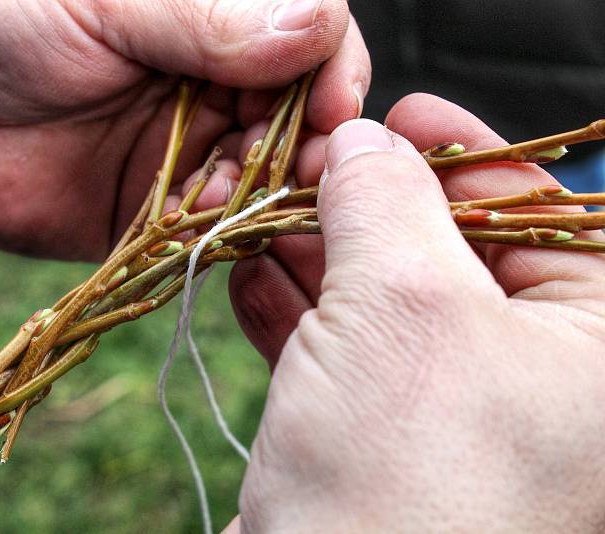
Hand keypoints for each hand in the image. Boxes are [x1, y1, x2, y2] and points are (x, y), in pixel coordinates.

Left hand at [0, 0, 369, 258]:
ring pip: (264, 177)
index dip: (333, 71)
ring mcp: (187, 151)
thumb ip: (206, 19)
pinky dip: (223, 227)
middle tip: (301, 170)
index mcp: (208, 21)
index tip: (333, 107)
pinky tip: (204, 220)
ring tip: (234, 194)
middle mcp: (211, 85)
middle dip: (310, 144)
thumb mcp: (100, 5)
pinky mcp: (157, 212)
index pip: (310, 38)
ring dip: (266, 191)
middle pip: (300, 116)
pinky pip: (213, 227)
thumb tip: (317, 27)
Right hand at [227, 97, 604, 531]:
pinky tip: (253, 273)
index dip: (463, 153)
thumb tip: (363, 145)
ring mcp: (449, 414)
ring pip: (382, 300)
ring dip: (317, 251)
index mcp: (592, 342)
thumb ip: (386, 202)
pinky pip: (340, 354)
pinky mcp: (377, 444)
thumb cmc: (410, 480)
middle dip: (368, 202)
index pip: (538, 213)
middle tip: (305, 162)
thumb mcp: (406, 308)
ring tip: (263, 211)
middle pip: (447, 250)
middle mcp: (533, 379)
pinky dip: (294, 310)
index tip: (398, 115)